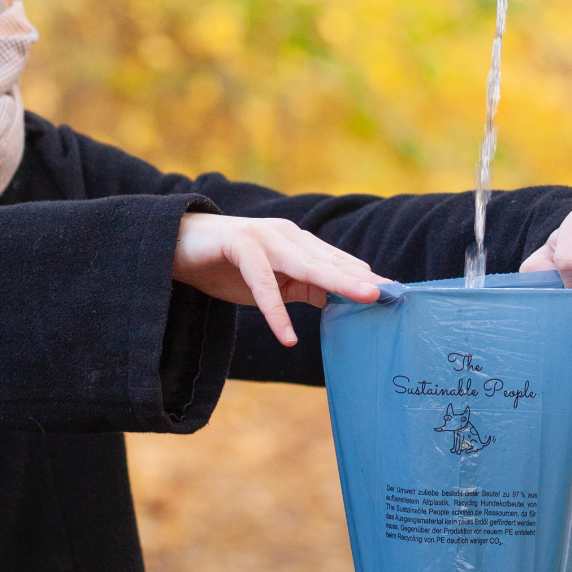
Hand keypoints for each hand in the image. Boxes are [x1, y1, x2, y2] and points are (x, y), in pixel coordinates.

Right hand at [173, 213, 386, 346]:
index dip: (365, 277)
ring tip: (365, 298)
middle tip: (392, 293)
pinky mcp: (239, 246)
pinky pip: (262, 283)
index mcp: (297, 242)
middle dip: (363, 277)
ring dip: (337, 280)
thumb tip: (336, 300)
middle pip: (330, 261)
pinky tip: (288, 336)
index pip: (338, 261)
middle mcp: (286, 235)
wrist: (175, 245)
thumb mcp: (271, 280)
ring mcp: (263, 238)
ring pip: (306, 263)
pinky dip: (275, 311)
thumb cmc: (226, 264)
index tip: (396, 293)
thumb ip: (302, 287)